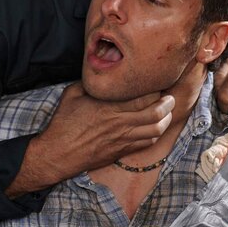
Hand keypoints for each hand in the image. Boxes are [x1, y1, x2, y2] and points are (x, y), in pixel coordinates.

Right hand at [6, 82, 174, 195]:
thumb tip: (103, 73)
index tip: (156, 81)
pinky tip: (155, 127)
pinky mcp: (122, 151)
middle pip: (156, 113)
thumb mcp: (73, 94)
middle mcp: (120, 123)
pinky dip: (155, 134)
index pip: (143, 96)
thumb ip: (91, 83)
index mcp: (109, 106)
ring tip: (166, 112)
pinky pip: (147, 143)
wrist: (58, 154)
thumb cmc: (63, 123)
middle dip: (168, 103)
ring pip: (156, 130)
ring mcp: (123, 139)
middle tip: (169, 96)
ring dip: (165, 120)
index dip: (155, 88)